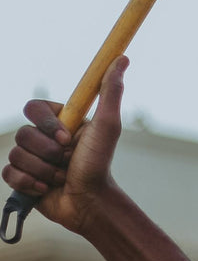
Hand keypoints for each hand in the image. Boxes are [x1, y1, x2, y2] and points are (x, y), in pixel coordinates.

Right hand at [3, 56, 128, 233]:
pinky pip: (8, 173)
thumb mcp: (108, 126)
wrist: (89, 202)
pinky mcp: (22, 178)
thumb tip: (122, 58)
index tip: (67, 138)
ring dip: (43, 170)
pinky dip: (29, 183)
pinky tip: (47, 189)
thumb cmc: (99, 163)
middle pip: (22, 133)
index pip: (33, 107)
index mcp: (60, 121)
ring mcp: (31, 157)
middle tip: (67, 161)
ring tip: (61, 176)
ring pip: (16, 154)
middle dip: (47, 152)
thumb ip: (111, 91)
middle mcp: (44, 137)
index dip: (46, 124)